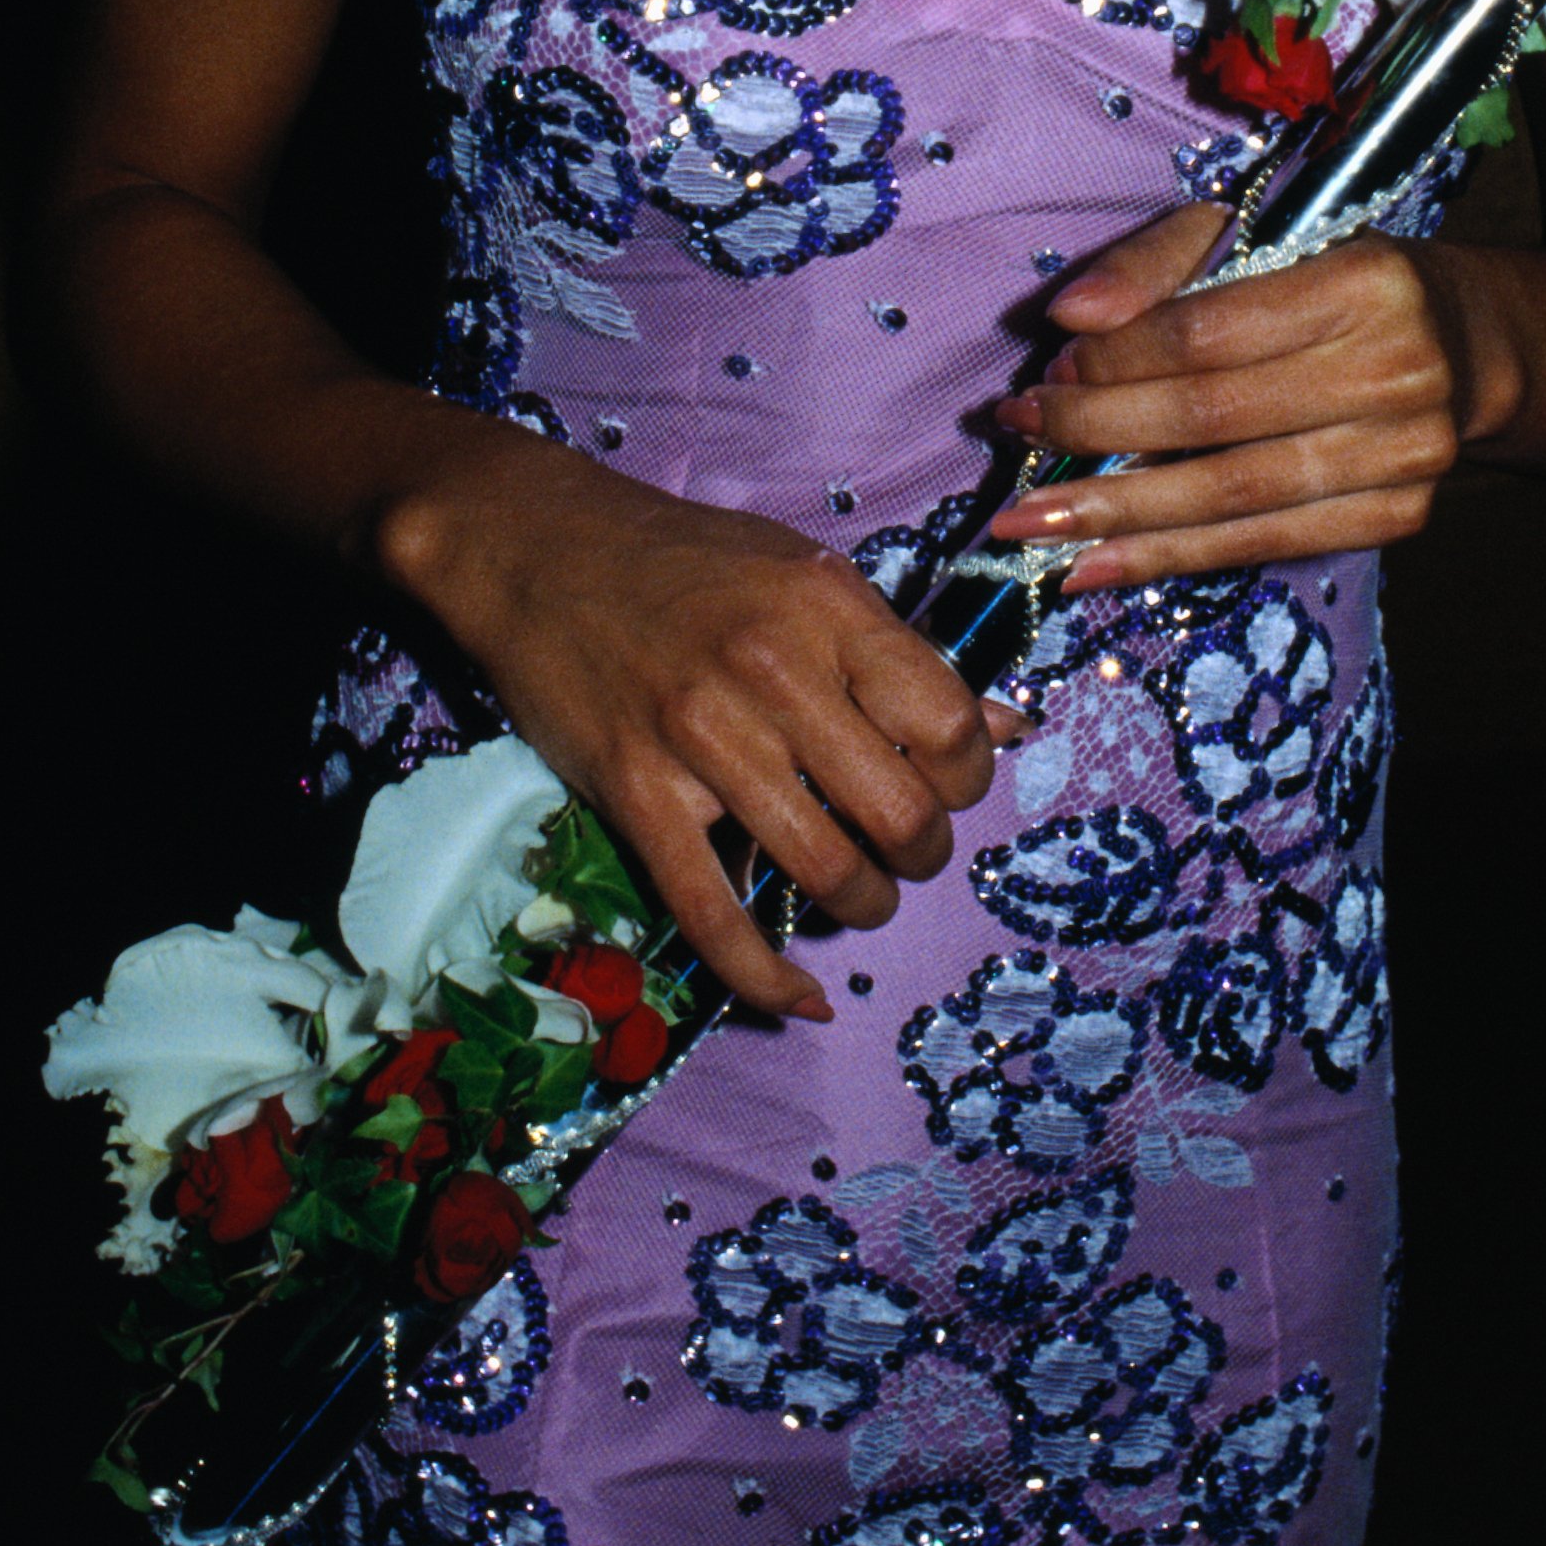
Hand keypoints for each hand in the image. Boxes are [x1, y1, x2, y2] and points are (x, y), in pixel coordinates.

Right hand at [376, 427, 1023, 1022]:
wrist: (540, 548)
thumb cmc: (686, 559)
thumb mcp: (806, 573)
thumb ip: (897, 652)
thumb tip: (1006, 728)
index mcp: (827, 607)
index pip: (948, 722)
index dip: (969, 777)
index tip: (949, 785)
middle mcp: (773, 670)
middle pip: (899, 812)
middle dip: (922, 855)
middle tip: (905, 849)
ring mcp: (700, 737)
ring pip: (825, 871)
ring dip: (863, 905)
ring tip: (859, 893)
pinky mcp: (636, 795)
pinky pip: (715, 916)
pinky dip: (768, 977)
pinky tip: (802, 996)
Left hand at [987, 205, 1480, 591]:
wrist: (1464, 342)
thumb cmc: (1331, 273)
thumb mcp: (1255, 233)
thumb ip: (1157, 261)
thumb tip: (1068, 316)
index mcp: (1362, 281)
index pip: (1208, 335)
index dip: (1115, 362)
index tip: (1044, 375)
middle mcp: (1395, 372)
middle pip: (1212, 420)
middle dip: (1096, 437)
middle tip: (1014, 443)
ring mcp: (1404, 456)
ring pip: (1232, 497)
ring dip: (1118, 516)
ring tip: (1032, 525)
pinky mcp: (1397, 516)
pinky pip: (1262, 543)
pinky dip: (1170, 559)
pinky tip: (1096, 567)